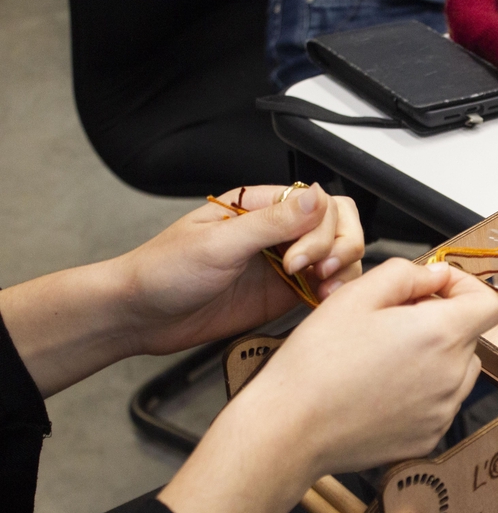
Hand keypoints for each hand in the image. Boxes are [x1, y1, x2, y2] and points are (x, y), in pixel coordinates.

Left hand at [117, 184, 363, 355]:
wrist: (140, 316)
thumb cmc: (163, 271)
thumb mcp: (218, 244)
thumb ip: (271, 222)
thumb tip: (314, 196)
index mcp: (260, 206)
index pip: (319, 204)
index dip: (320, 231)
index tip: (296, 259)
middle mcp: (278, 232)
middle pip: (338, 226)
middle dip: (338, 249)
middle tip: (317, 274)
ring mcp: (284, 263)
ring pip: (338, 257)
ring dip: (342, 272)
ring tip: (324, 293)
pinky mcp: (284, 294)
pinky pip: (324, 288)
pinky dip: (333, 295)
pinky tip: (323, 304)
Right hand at [236, 258, 497, 475]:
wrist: (290, 427)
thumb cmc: (317, 360)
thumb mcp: (356, 295)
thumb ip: (406, 275)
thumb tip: (435, 275)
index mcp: (441, 334)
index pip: (488, 305)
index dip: (465, 288)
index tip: (434, 288)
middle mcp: (452, 376)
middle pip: (470, 337)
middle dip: (441, 321)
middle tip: (393, 320)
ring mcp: (443, 412)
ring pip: (458, 371)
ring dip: (436, 356)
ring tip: (386, 355)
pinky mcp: (428, 439)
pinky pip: (440, 404)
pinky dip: (423, 391)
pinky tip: (382, 387)